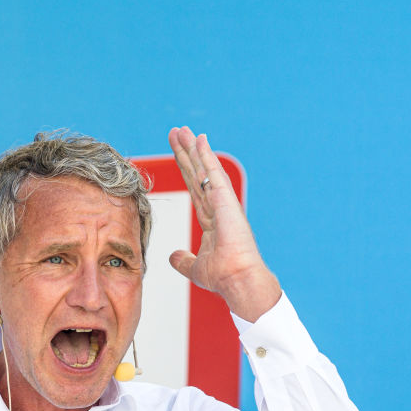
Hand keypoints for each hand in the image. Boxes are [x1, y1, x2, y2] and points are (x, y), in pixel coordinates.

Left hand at [168, 126, 281, 321]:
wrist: (237, 280)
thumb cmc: (222, 276)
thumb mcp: (195, 267)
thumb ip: (183, 260)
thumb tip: (173, 256)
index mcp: (211, 220)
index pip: (194, 188)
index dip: (185, 170)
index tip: (178, 153)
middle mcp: (217, 207)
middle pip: (196, 174)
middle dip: (186, 153)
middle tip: (177, 132)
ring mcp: (223, 202)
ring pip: (203, 169)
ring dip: (193, 149)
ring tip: (182, 130)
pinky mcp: (226, 201)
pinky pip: (213, 174)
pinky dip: (206, 156)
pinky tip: (200, 140)